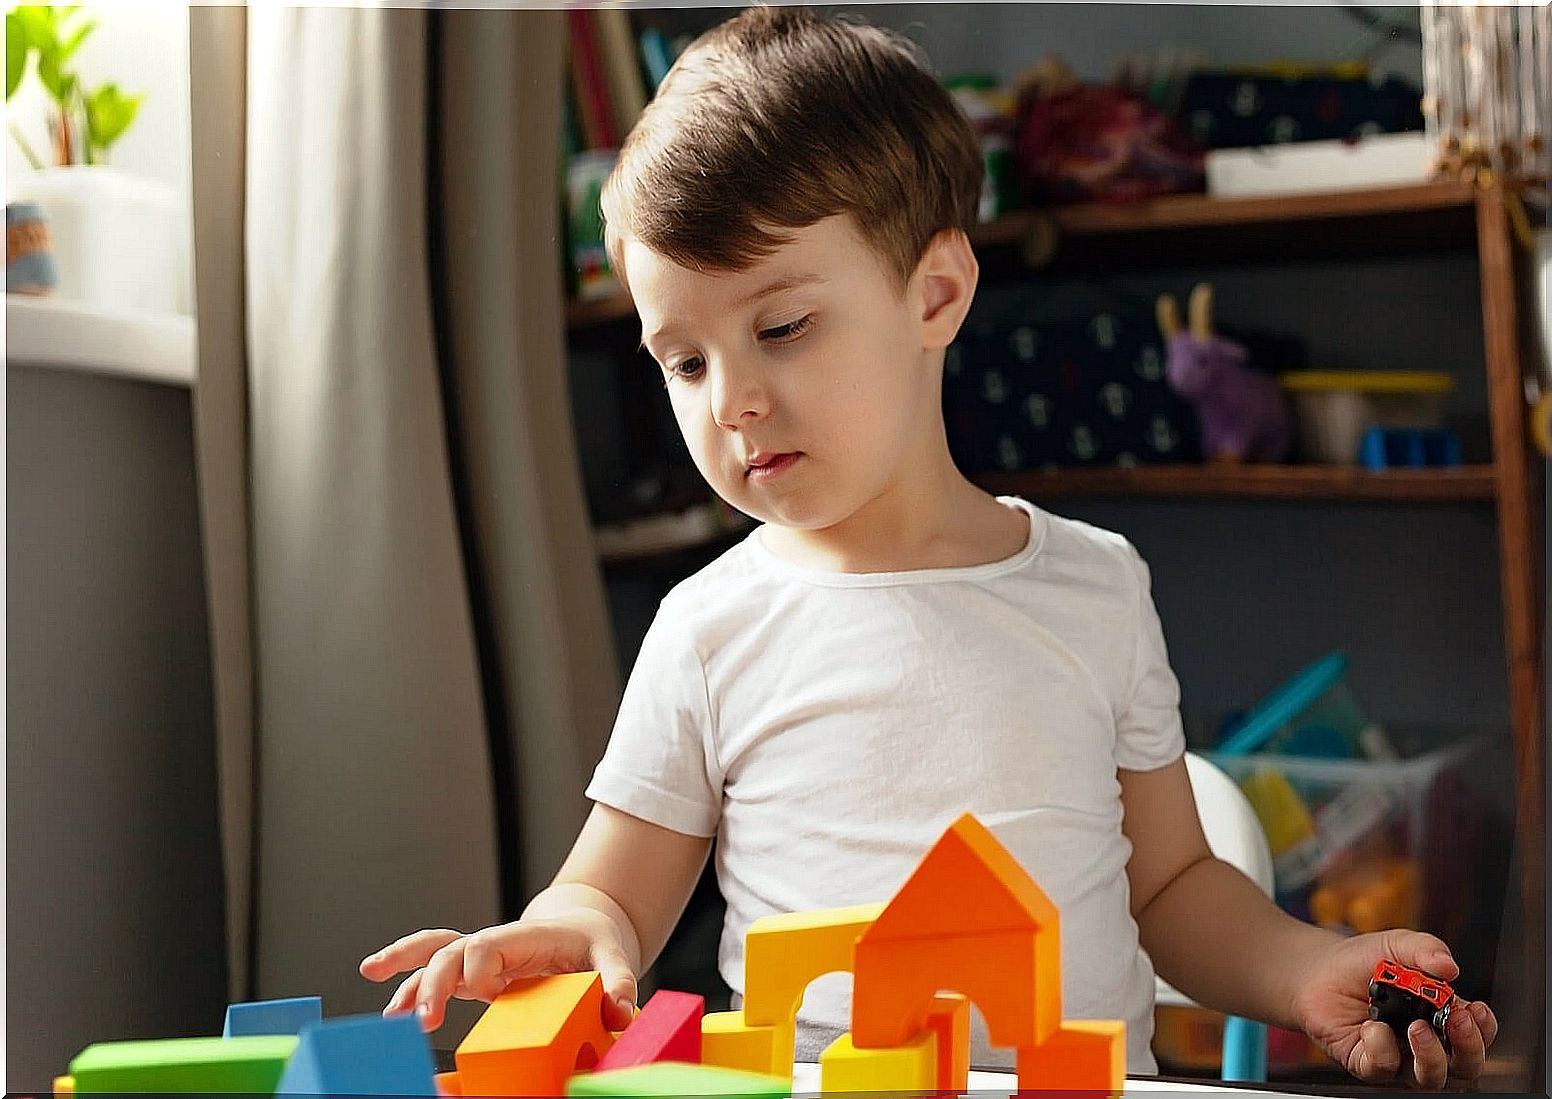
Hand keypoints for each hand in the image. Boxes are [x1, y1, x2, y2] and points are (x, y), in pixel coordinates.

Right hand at [358, 909, 638, 1032]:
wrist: (583, 927)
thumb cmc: (594, 942)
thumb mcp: (615, 956)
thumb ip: (619, 981)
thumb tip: (619, 1013)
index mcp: (525, 937)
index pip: (489, 945)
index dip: (480, 968)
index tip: (488, 994)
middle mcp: (495, 944)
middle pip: (453, 952)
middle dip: (433, 983)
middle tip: (423, 1020)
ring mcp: (480, 958)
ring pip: (435, 954)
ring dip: (408, 973)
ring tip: (388, 1011)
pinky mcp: (474, 974)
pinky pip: (436, 969)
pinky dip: (408, 977)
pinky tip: (384, 997)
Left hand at [1292, 928, 1497, 1088]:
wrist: (1316, 970)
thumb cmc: (1362, 962)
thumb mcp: (1395, 945)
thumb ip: (1424, 948)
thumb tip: (1449, 965)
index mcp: (1440, 1017)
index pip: (1476, 1035)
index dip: (1483, 1029)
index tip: (1477, 1010)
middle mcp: (1424, 1044)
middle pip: (1464, 1067)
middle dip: (1469, 1048)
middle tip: (1456, 1021)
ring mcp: (1397, 1057)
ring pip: (1430, 1079)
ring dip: (1431, 1056)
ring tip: (1416, 1027)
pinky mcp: (1366, 1064)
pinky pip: (1383, 1069)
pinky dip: (1381, 1048)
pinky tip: (1371, 1026)